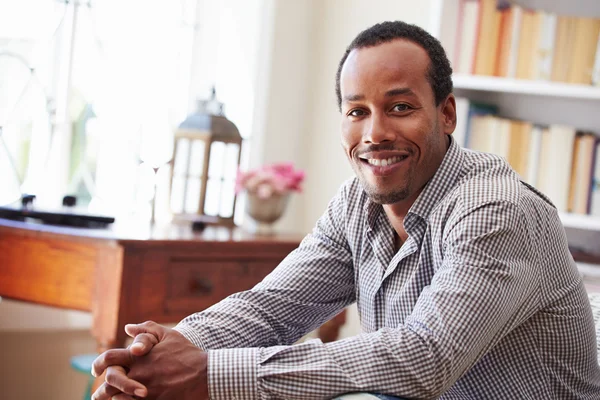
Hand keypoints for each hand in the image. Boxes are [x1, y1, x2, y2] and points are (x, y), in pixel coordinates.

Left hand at [91, 321, 208, 399]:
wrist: (204, 373)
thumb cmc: (187, 353)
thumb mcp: (169, 335)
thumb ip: (147, 329)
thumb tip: (128, 327)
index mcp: (138, 357)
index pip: (108, 358)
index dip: (98, 364)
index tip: (96, 370)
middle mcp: (137, 374)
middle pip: (108, 384)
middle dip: (100, 391)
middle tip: (97, 395)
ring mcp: (144, 391)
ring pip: (117, 399)